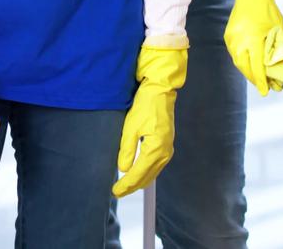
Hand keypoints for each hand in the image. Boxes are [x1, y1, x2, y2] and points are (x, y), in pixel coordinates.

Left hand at [113, 44, 188, 196]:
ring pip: (153, 173)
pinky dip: (146, 173)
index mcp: (155, 149)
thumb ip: (126, 149)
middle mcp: (164, 153)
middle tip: (117, 192)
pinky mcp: (167, 145)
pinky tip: (138, 173)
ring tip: (125, 186)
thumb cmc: (145, 105)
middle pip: (147, 177)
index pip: (138, 174)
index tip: (115, 191)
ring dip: (139, 181)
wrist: (160, 91)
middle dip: (132, 186)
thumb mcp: (131, 126)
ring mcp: (168, 149)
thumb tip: (123, 168)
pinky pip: (156, 166)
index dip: (126, 185)